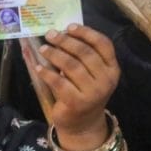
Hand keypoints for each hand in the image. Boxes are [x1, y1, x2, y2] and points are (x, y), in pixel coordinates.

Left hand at [26, 25, 118, 144]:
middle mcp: (106, 80)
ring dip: (54, 54)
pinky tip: (39, 67)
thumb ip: (83, 55)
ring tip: (43, 49)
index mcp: (112, 69)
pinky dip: (47, 73)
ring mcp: (93, 93)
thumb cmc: (85, 92)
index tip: (69, 27)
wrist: (83, 124)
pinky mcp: (76, 103)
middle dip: (66, 41)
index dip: (86, 33)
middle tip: (51, 35)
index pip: (103, 44)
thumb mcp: (92, 74)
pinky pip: (59, 82)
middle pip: (85, 53)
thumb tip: (61, 32)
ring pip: (71, 66)